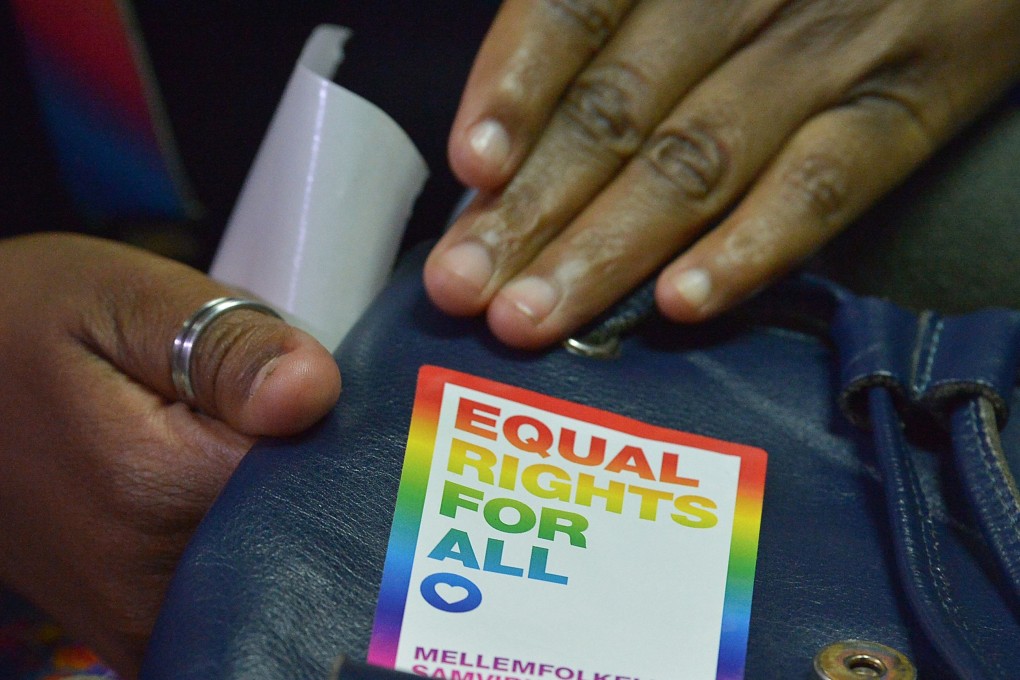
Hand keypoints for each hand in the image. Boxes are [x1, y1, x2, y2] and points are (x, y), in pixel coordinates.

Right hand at [0, 234, 340, 677]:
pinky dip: (253, 540)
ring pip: (277, 560)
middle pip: (303, 526)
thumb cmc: (27, 326)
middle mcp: (156, 581)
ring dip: (279, 502)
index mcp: (158, 491)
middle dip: (307, 464)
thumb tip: (314, 391)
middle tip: (263, 403)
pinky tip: (218, 485)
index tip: (305, 385)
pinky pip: (240, 590)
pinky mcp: (141, 629)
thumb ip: (222, 344)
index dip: (333, 423)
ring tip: (223, 438)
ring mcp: (145, 619)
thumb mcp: (120, 300)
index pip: (320, 473)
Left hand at [425, 0, 1019, 347]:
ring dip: (606, 246)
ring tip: (533, 314)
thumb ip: (611, 38)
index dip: (515, 88)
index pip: (577, 9)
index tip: (470, 171)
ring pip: (698, 158)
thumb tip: (501, 158)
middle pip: (620, 106)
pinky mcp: (905, 108)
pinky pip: (822, 186)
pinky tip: (679, 302)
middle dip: (532, 204)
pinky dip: (749, 247)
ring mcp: (832, 48)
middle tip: (465, 284)